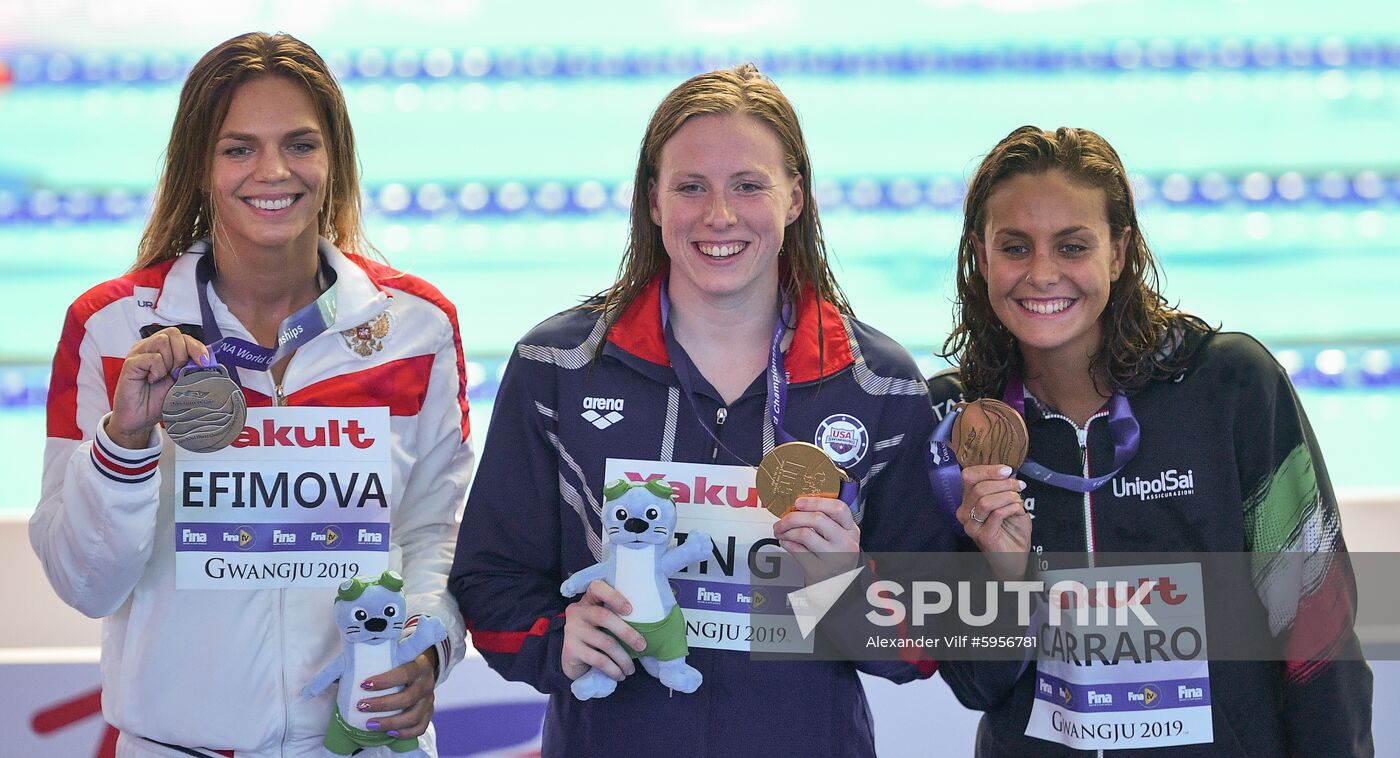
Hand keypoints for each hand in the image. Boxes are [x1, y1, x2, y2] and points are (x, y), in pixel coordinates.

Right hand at [107, 327, 208, 448]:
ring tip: (163, 376)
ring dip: (169, 361)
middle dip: (182, 353)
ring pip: (162, 341)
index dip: (196, 347)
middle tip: (177, 373)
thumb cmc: (158, 400)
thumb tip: (208, 360)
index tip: (204, 362)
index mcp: (162, 349)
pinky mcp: (130, 363)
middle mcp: (149, 347)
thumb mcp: (181, 381)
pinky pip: (152, 357)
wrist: (140, 419)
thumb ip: (191, 367)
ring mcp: (138, 353)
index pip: (183, 336)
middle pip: (173, 333)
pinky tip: (153, 380)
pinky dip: (158, 370)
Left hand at [355, 646, 438, 738]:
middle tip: (361, 706)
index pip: (405, 673)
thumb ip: (367, 660)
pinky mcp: (428, 711)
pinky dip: (405, 732)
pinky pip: (420, 727)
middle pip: (408, 697)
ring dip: (390, 722)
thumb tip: (332, 677)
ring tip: (370, 724)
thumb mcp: (389, 653)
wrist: (422, 663)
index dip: (385, 680)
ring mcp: (429, 698)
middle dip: (382, 705)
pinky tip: (390, 733)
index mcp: (418, 663)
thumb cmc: (399, 658)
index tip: (364, 685)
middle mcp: (427, 682)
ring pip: (414, 716)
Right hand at [561, 580, 644, 682]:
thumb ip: (618, 617)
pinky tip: (619, 675)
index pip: (597, 588)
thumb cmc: (596, 637)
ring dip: (623, 658)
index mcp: (588, 600)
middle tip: (642, 646)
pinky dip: (613, 669)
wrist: (573, 661)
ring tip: (631, 669)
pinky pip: (598, 659)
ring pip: (605, 642)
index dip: (614, 596)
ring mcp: (572, 629)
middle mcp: (577, 611)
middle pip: (604, 616)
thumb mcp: (604, 623)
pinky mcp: (570, 649)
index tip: (630, 610)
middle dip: (627, 633)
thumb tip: (651, 624)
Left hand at [772, 496, 860, 583]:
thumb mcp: (840, 538)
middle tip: (783, 520)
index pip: (838, 508)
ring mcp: (833, 558)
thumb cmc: (836, 558)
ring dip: (787, 531)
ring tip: (782, 532)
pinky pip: (797, 551)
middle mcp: (845, 543)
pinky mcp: (819, 570)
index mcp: (851, 530)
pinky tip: (786, 543)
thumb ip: (827, 522)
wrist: (839, 588)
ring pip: (804, 534)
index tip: (799, 502)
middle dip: (793, 517)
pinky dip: (787, 544)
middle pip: (817, 519)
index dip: (816, 502)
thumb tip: (799, 508)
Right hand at [958, 465, 1031, 579]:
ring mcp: (972, 526)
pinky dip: (1010, 508)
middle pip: (978, 487)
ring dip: (1007, 495)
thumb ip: (1004, 488)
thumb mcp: (1008, 503)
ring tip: (1018, 499)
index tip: (1007, 470)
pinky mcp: (983, 536)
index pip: (969, 477)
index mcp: (968, 501)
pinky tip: (1018, 510)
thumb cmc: (1011, 531)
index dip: (988, 470)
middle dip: (1003, 483)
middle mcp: (965, 513)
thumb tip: (1008, 472)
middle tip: (1019, 486)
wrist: (1015, 558)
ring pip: (985, 500)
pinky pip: (996, 514)